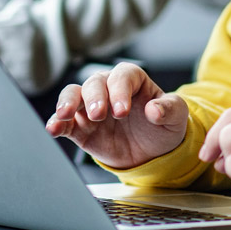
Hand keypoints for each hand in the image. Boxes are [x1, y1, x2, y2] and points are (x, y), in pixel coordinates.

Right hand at [45, 62, 187, 168]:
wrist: (152, 153)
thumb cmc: (163, 126)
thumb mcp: (176, 118)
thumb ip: (170, 109)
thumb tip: (154, 109)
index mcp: (133, 80)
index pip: (123, 76)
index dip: (120, 90)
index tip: (122, 110)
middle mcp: (108, 89)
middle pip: (95, 82)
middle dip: (94, 96)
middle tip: (99, 113)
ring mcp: (92, 107)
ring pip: (73, 94)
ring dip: (67, 102)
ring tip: (65, 114)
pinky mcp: (80, 127)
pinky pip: (65, 121)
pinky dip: (56, 122)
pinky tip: (53, 128)